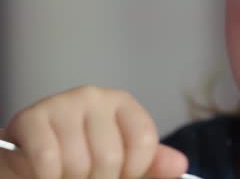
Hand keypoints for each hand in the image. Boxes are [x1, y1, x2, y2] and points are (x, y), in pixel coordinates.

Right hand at [0, 85, 187, 178]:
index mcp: (123, 103)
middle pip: (110, 158)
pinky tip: (48, 171)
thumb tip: (181, 166)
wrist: (31, 151)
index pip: (144, 140)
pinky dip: (49, 176)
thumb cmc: (82, 151)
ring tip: (67, 172)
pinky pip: (48, 161)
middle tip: (88, 175)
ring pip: (79, 163)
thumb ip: (152, 162)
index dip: (134, 169)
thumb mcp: (121, 156)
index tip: (123, 174)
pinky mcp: (33, 117)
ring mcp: (63, 103)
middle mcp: (95, 96)